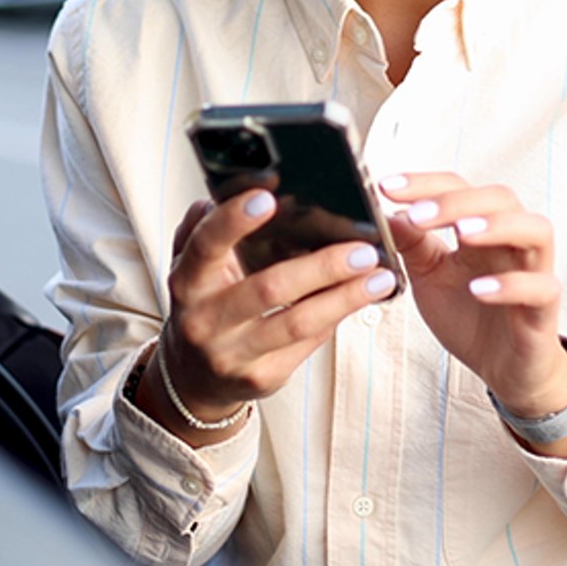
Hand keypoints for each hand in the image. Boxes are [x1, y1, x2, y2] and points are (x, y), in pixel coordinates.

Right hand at [140, 190, 396, 442]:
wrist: (194, 376)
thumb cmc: (203, 306)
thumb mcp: (192, 267)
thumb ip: (205, 228)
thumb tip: (233, 188)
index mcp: (187, 281)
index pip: (206, 246)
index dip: (234, 220)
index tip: (268, 197)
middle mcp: (204, 320)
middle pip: (268, 288)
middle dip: (322, 266)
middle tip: (362, 249)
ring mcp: (233, 353)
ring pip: (298, 322)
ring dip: (345, 298)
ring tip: (379, 277)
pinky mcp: (262, 377)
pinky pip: (307, 343)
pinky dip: (336, 317)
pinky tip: (359, 299)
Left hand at [381, 173, 566, 419]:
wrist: (503, 369)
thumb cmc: (469, 316)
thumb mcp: (428, 277)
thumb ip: (411, 244)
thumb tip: (384, 214)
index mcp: (481, 228)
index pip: (459, 187)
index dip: (424, 184)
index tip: (386, 188)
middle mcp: (511, 242)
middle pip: (500, 199)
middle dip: (457, 202)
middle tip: (418, 215)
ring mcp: (532, 272)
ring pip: (535, 230)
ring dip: (497, 226)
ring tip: (461, 234)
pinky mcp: (544, 309)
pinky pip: (541, 287)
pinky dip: (511, 284)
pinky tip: (479, 289)